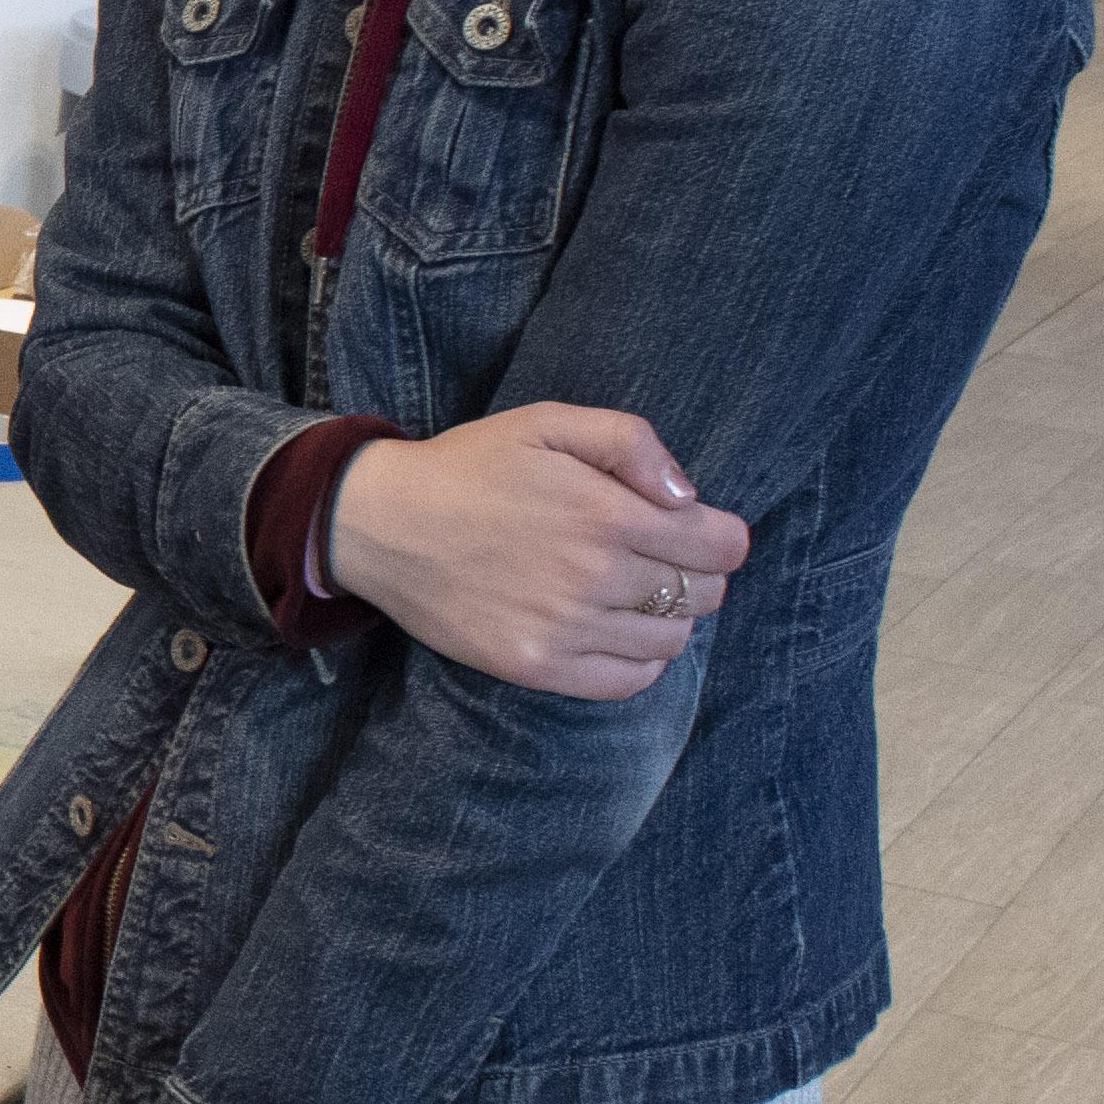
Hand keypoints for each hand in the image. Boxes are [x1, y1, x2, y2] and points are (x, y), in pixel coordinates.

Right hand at [325, 402, 751, 699]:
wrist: (381, 523)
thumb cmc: (469, 467)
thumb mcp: (548, 422)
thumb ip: (630, 441)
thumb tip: (687, 496)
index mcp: (606, 512)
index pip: (721, 547)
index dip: (720, 536)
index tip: (695, 530)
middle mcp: (594, 577)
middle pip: (703, 594)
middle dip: (696, 574)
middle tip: (659, 558)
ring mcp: (565, 629)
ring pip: (672, 640)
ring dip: (668, 617)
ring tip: (632, 594)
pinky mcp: (536, 667)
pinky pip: (628, 681)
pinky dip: (640, 661)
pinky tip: (614, 631)